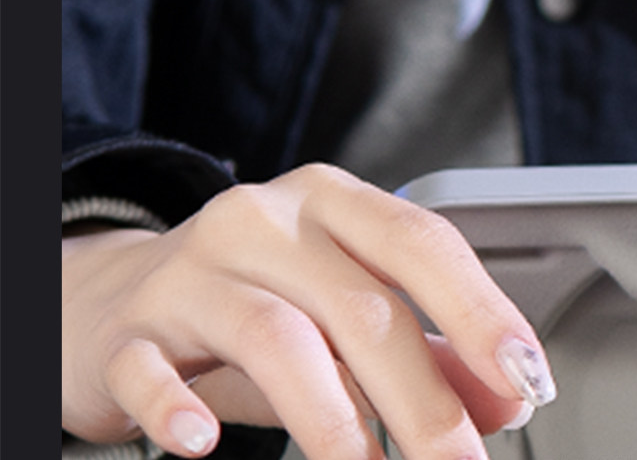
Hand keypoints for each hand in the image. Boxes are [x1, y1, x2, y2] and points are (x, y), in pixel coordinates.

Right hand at [62, 164, 553, 458]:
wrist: (104, 303)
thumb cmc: (248, 305)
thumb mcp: (342, 318)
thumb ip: (427, 352)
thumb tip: (509, 400)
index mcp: (332, 205)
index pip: (422, 244)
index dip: (481, 312)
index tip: (527, 377)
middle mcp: (263, 222)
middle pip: (361, 308)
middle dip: (424, 400)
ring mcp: (188, 273)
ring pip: (275, 338)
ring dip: (335, 420)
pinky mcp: (126, 332)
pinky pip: (151, 370)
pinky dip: (182, 409)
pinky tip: (206, 445)